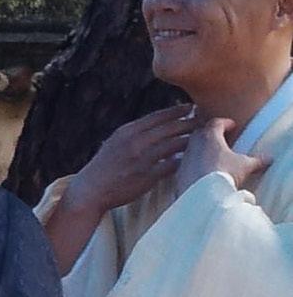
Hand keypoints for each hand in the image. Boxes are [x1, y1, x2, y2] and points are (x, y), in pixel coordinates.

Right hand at [65, 103, 195, 218]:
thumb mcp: (115, 142)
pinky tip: (195, 159)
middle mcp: (136, 142)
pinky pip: (172, 165)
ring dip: (192, 140)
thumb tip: (154, 125)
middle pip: (170, 128)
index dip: (177, 110)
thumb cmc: (104, 167)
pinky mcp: (147, 176)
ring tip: (205, 138)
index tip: (191, 107)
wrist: (91, 189)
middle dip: (190, 122)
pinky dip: (184, 160)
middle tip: (205, 120)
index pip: (158, 116)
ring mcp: (142, 159)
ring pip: (175, 144)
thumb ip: (134, 133)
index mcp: (128, 131)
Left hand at [176, 116, 267, 194]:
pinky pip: (184, 166)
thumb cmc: (223, 174)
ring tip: (209, 156)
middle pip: (199, 132)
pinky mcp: (177, 175)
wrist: (202, 196)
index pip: (216, 123)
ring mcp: (183, 159)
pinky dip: (192, 166)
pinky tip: (198, 173)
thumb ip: (256, 161)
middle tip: (219, 137)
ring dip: (199, 150)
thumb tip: (268, 159)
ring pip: (190, 149)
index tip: (231, 125)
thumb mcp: (244, 166)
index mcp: (210, 136)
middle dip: (209, 134)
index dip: (225, 123)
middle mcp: (193, 144)